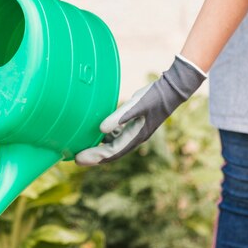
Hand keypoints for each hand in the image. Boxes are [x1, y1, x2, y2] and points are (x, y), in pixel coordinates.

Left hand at [75, 55, 206, 165]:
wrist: (172, 89)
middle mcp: (134, 138)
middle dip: (93, 157)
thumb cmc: (154, 96)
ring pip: (113, 145)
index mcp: (135, 137)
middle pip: (110, 153)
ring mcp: (134, 132)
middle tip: (75, 158)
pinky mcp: (133, 124)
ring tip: (82, 148)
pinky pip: (116, 136)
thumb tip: (100, 129)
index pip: (111, 152)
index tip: (78, 158)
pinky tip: (95, 134)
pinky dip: (105, 138)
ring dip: (98, 148)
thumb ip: (119, 116)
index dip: (94, 157)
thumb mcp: (136, 105)